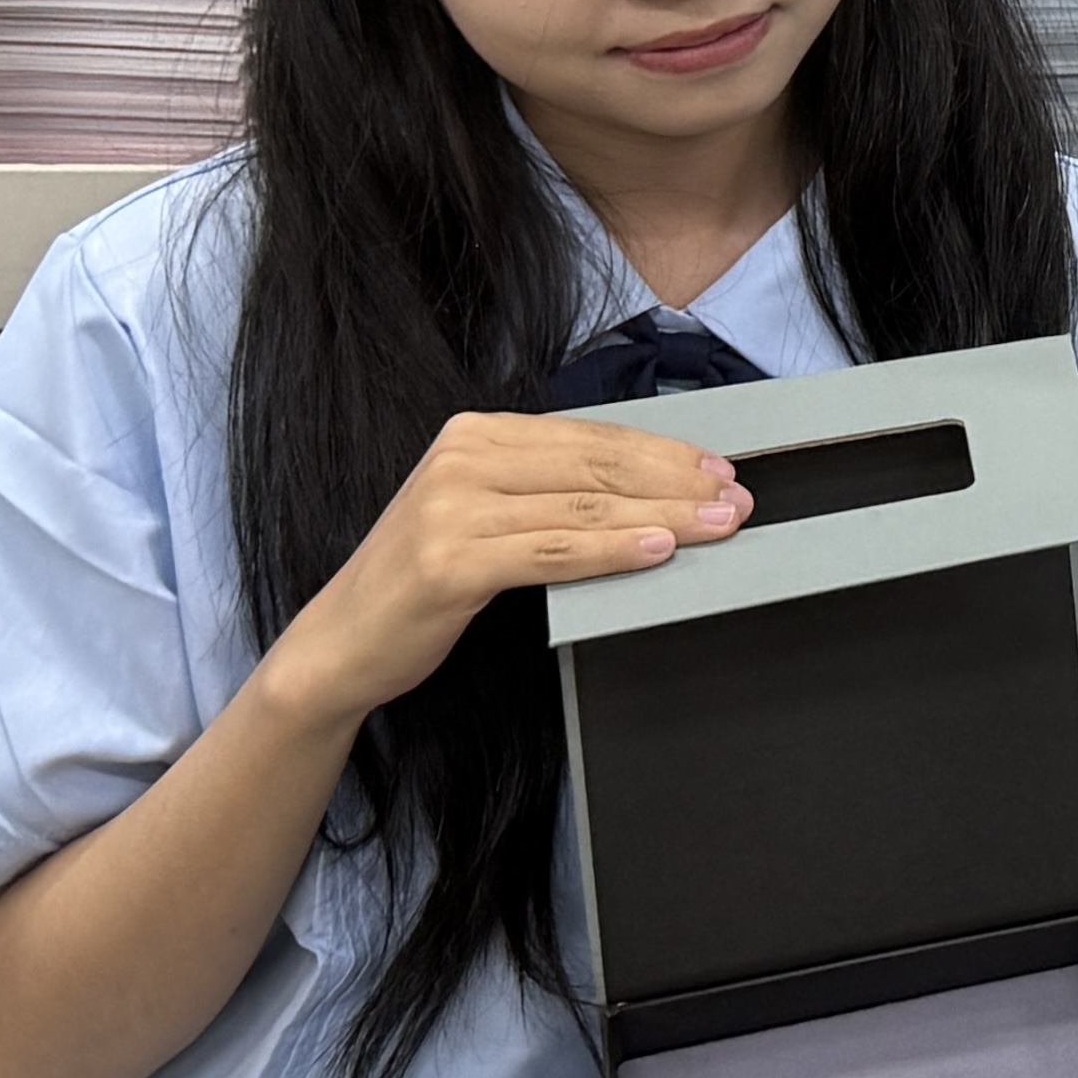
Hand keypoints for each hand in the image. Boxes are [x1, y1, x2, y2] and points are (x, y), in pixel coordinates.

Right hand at [256, 414, 750, 737]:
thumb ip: (549, 491)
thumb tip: (647, 491)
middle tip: (736, 500)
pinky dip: (610, 551)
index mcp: (475, 435)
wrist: (341, 642)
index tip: (719, 470)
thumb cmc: (424, 583)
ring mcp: (450, 507)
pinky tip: (657, 552)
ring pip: (583, 507)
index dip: (664, 453)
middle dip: (676, 484)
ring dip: (662, 518)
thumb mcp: (485, 516)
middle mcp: (461, 459)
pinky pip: (551, 550)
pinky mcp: (450, 560)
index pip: (591, 437)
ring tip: (715, 527)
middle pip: (596, 466)